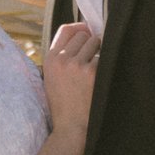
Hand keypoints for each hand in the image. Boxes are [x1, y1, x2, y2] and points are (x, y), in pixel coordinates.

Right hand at [42, 20, 99, 141]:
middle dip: (90, 42)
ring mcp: (77, 65)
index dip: (79, 27)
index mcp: (50, 59)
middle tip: (91, 57)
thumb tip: (82, 35)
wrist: (71, 127)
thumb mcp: (52, 77)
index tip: (87, 31)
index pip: (66, 29)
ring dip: (99, 52)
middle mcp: (62, 59)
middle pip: (83, 34)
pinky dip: (104, 65)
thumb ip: (61, 57)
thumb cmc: (63, 104)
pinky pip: (103, 57)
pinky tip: (98, 79)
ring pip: (95, 43)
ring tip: (94, 70)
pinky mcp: (92, 73)